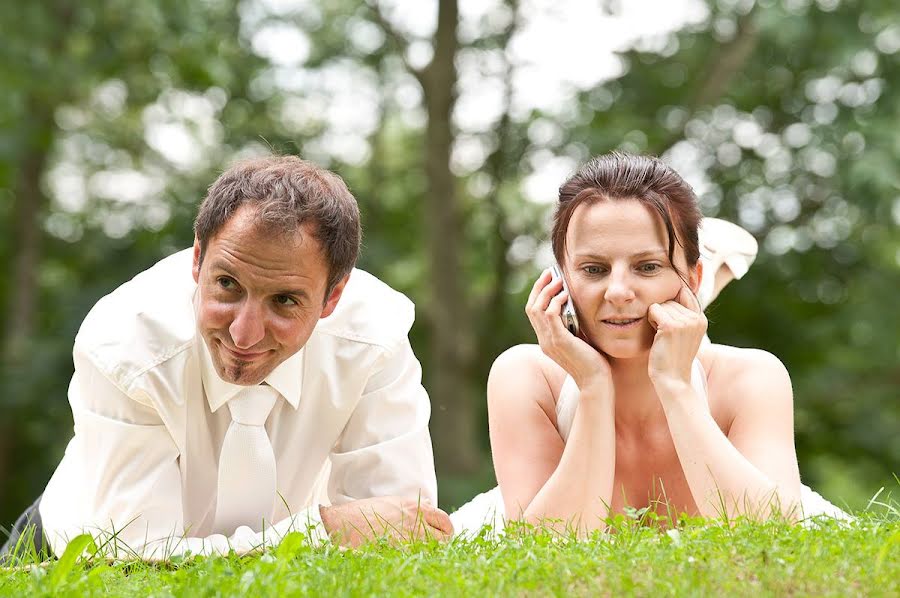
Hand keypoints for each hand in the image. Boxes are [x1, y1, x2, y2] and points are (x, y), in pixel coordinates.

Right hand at [319, 496, 452, 546]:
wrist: (343, 524)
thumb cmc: (365, 512)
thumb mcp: (392, 502)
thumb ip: (412, 506)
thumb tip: (428, 505)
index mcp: (415, 508)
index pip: (444, 520)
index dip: (445, 529)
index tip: (442, 534)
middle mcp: (416, 523)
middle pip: (444, 537)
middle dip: (442, 542)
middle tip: (435, 546)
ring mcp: (409, 540)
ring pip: (434, 550)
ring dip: (431, 552)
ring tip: (422, 554)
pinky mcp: (399, 553)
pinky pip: (417, 558)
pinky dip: (417, 559)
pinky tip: (409, 559)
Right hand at [525, 269, 612, 393]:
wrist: (596, 382)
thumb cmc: (593, 362)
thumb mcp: (580, 339)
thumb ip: (574, 325)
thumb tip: (575, 305)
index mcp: (546, 340)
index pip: (533, 313)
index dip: (539, 294)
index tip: (549, 279)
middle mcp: (543, 340)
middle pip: (531, 307)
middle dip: (540, 287)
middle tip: (550, 273)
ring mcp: (549, 341)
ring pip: (537, 309)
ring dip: (547, 291)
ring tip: (559, 280)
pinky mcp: (559, 341)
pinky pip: (550, 315)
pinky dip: (556, 302)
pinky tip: (566, 295)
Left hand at [647, 284, 707, 393]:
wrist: (673, 380)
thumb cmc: (673, 357)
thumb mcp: (684, 334)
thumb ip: (682, 315)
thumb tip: (674, 290)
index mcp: (701, 319)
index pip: (685, 292)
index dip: (671, 300)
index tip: (668, 318)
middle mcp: (696, 318)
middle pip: (670, 299)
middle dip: (662, 313)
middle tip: (665, 335)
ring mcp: (685, 322)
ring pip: (661, 304)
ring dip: (655, 318)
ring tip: (662, 337)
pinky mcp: (671, 326)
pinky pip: (653, 309)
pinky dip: (650, 320)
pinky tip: (656, 335)